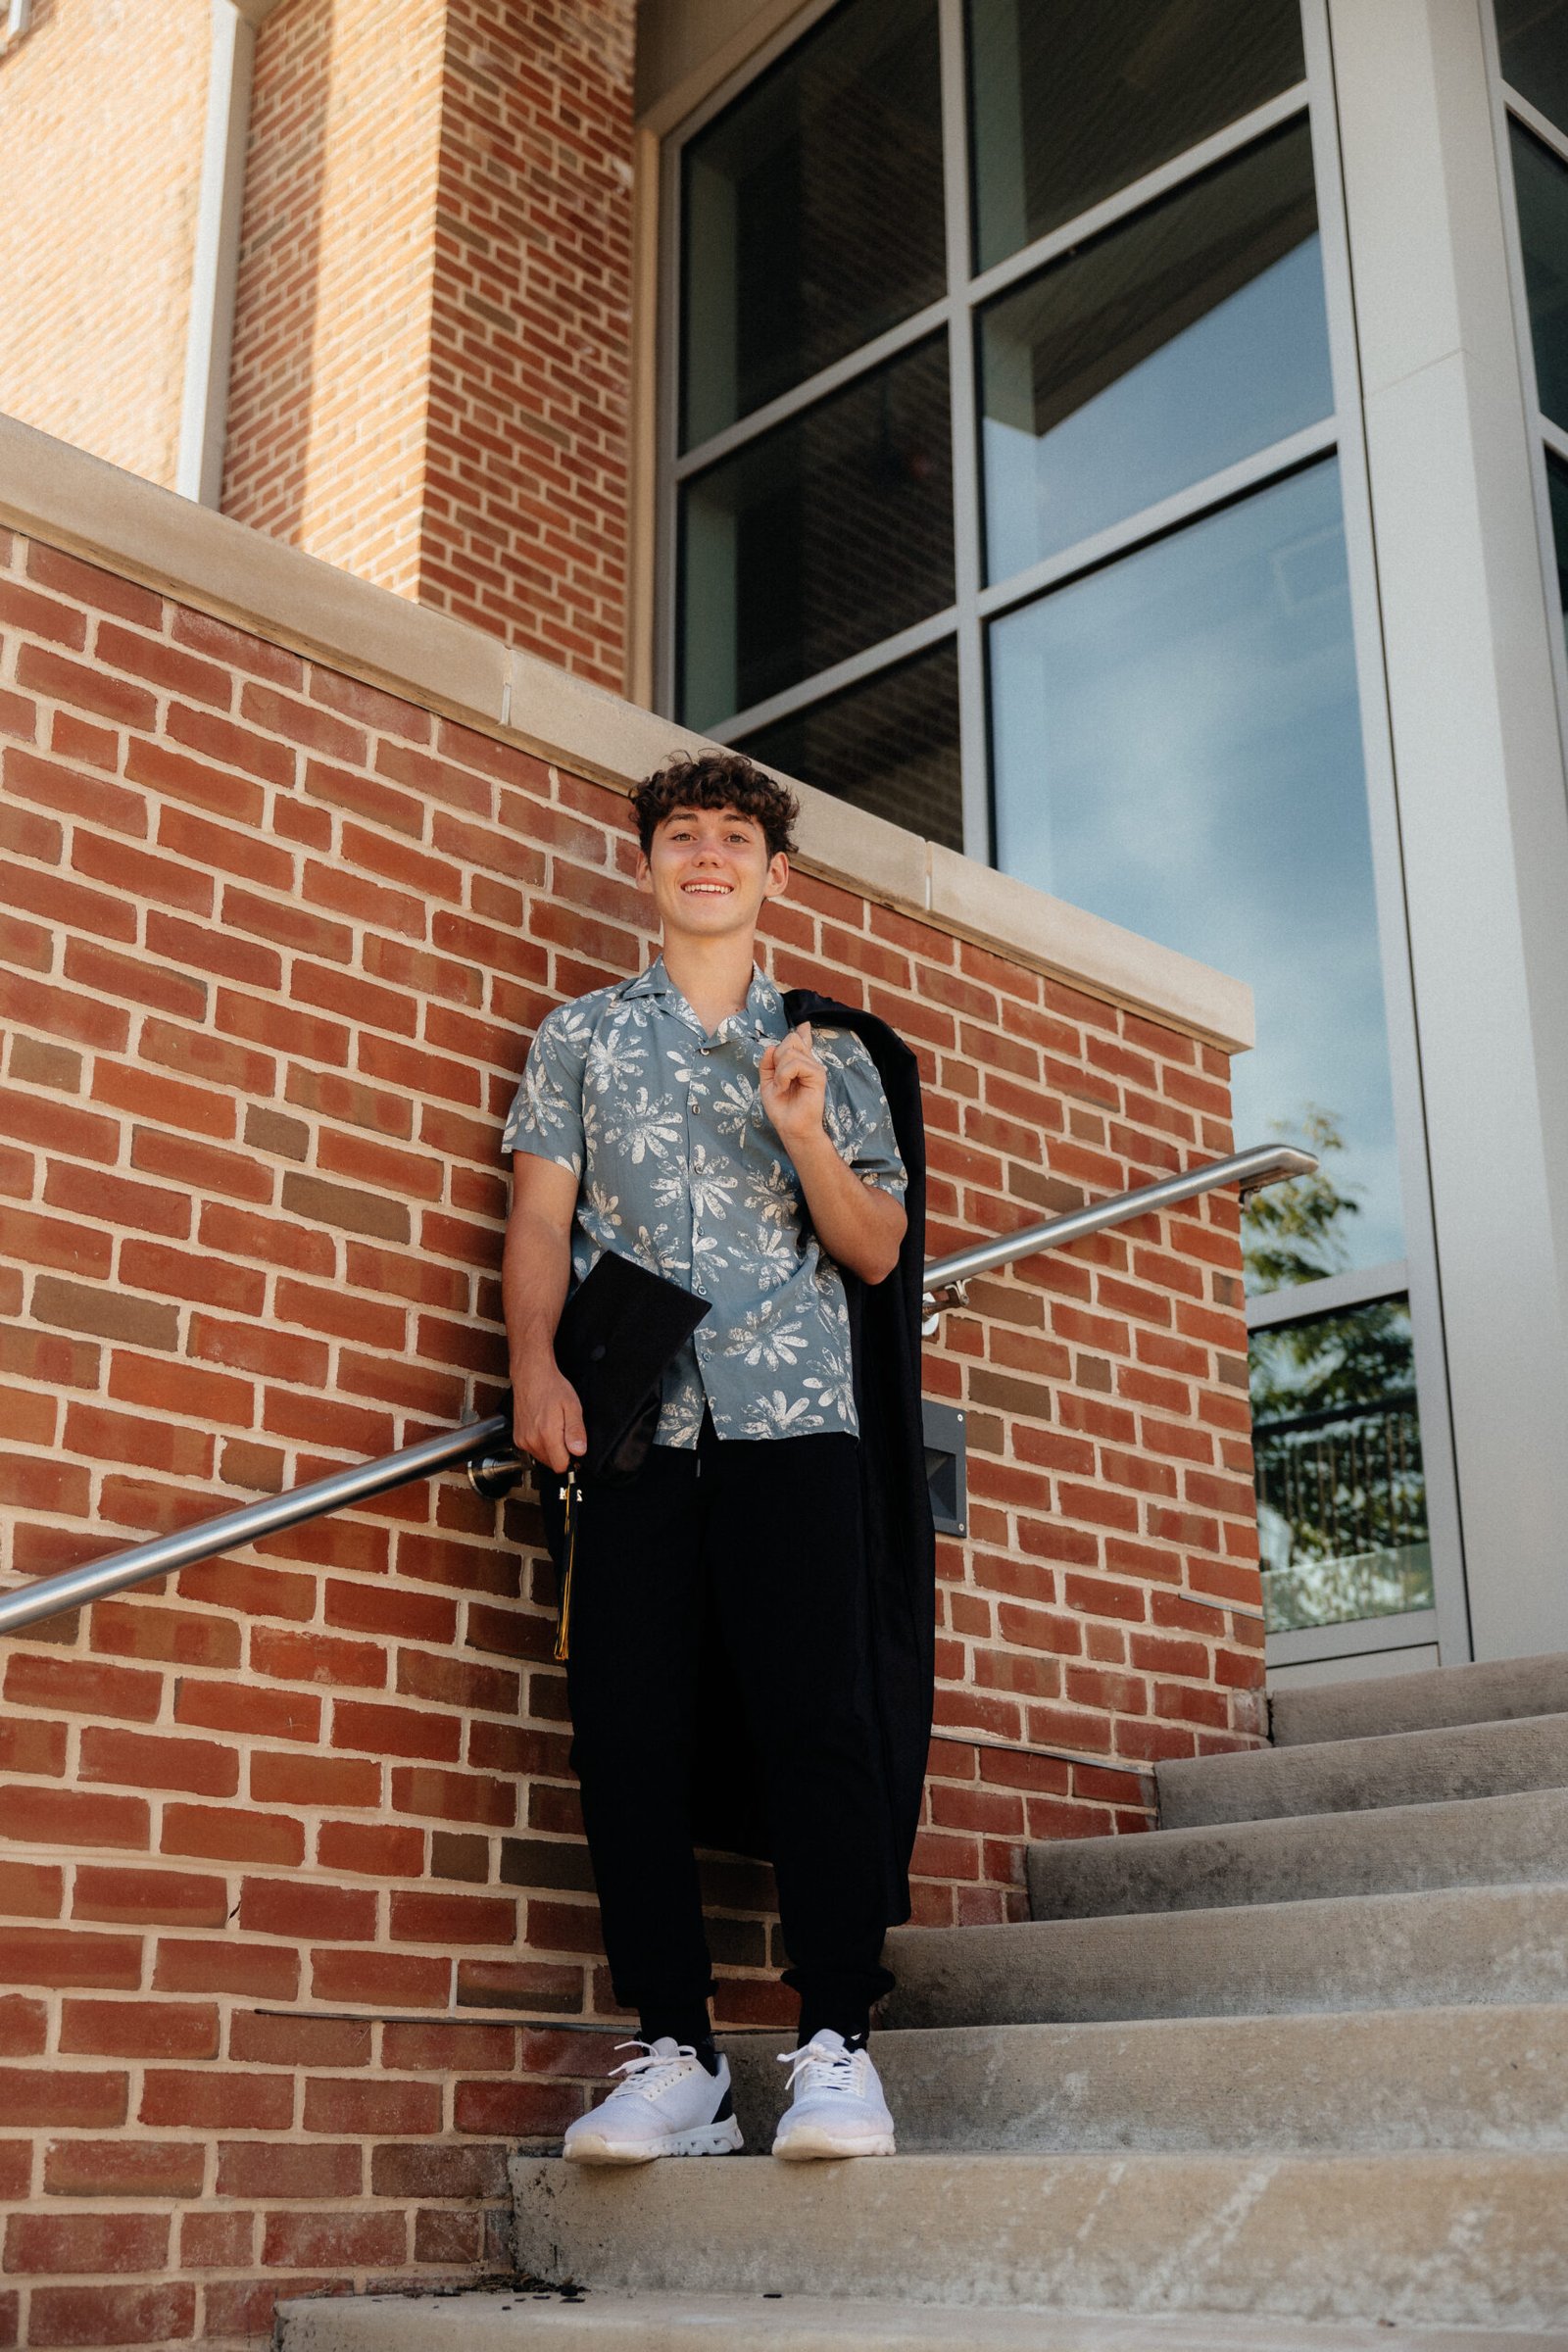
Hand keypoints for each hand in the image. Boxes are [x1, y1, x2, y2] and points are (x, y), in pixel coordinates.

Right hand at [512, 1359, 586, 1474]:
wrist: (531, 1376)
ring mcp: (523, 1440)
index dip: (571, 1461)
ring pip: (542, 1458)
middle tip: (565, 1432)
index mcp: (547, 1435)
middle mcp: (532, 1440)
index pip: (561, 1466)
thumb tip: (579, 1451)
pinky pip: (533, 1451)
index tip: (575, 1449)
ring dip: (551, 1449)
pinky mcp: (517, 1438)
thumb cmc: (552, 1388)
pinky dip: (540, 1444)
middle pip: (551, 1463)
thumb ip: (576, 1431)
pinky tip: (543, 1428)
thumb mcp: (573, 1407)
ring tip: (554, 1428)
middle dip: (561, 1454)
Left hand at [758, 1021, 827, 1153]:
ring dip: (778, 1071)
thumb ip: (768, 1063)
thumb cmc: (781, 1108)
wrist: (790, 1127)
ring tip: (782, 1087)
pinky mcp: (818, 1075)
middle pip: (790, 1039)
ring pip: (789, 1051)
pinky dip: (783, 1075)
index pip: (801, 1040)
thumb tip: (771, 1046)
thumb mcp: (767, 1082)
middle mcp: (808, 1062)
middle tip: (778, 1079)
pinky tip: (785, 1087)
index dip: (802, 1032)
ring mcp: (814, 1067)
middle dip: (777, 1057)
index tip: (804, 1026)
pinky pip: (794, 1063)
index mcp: (799, 1063)